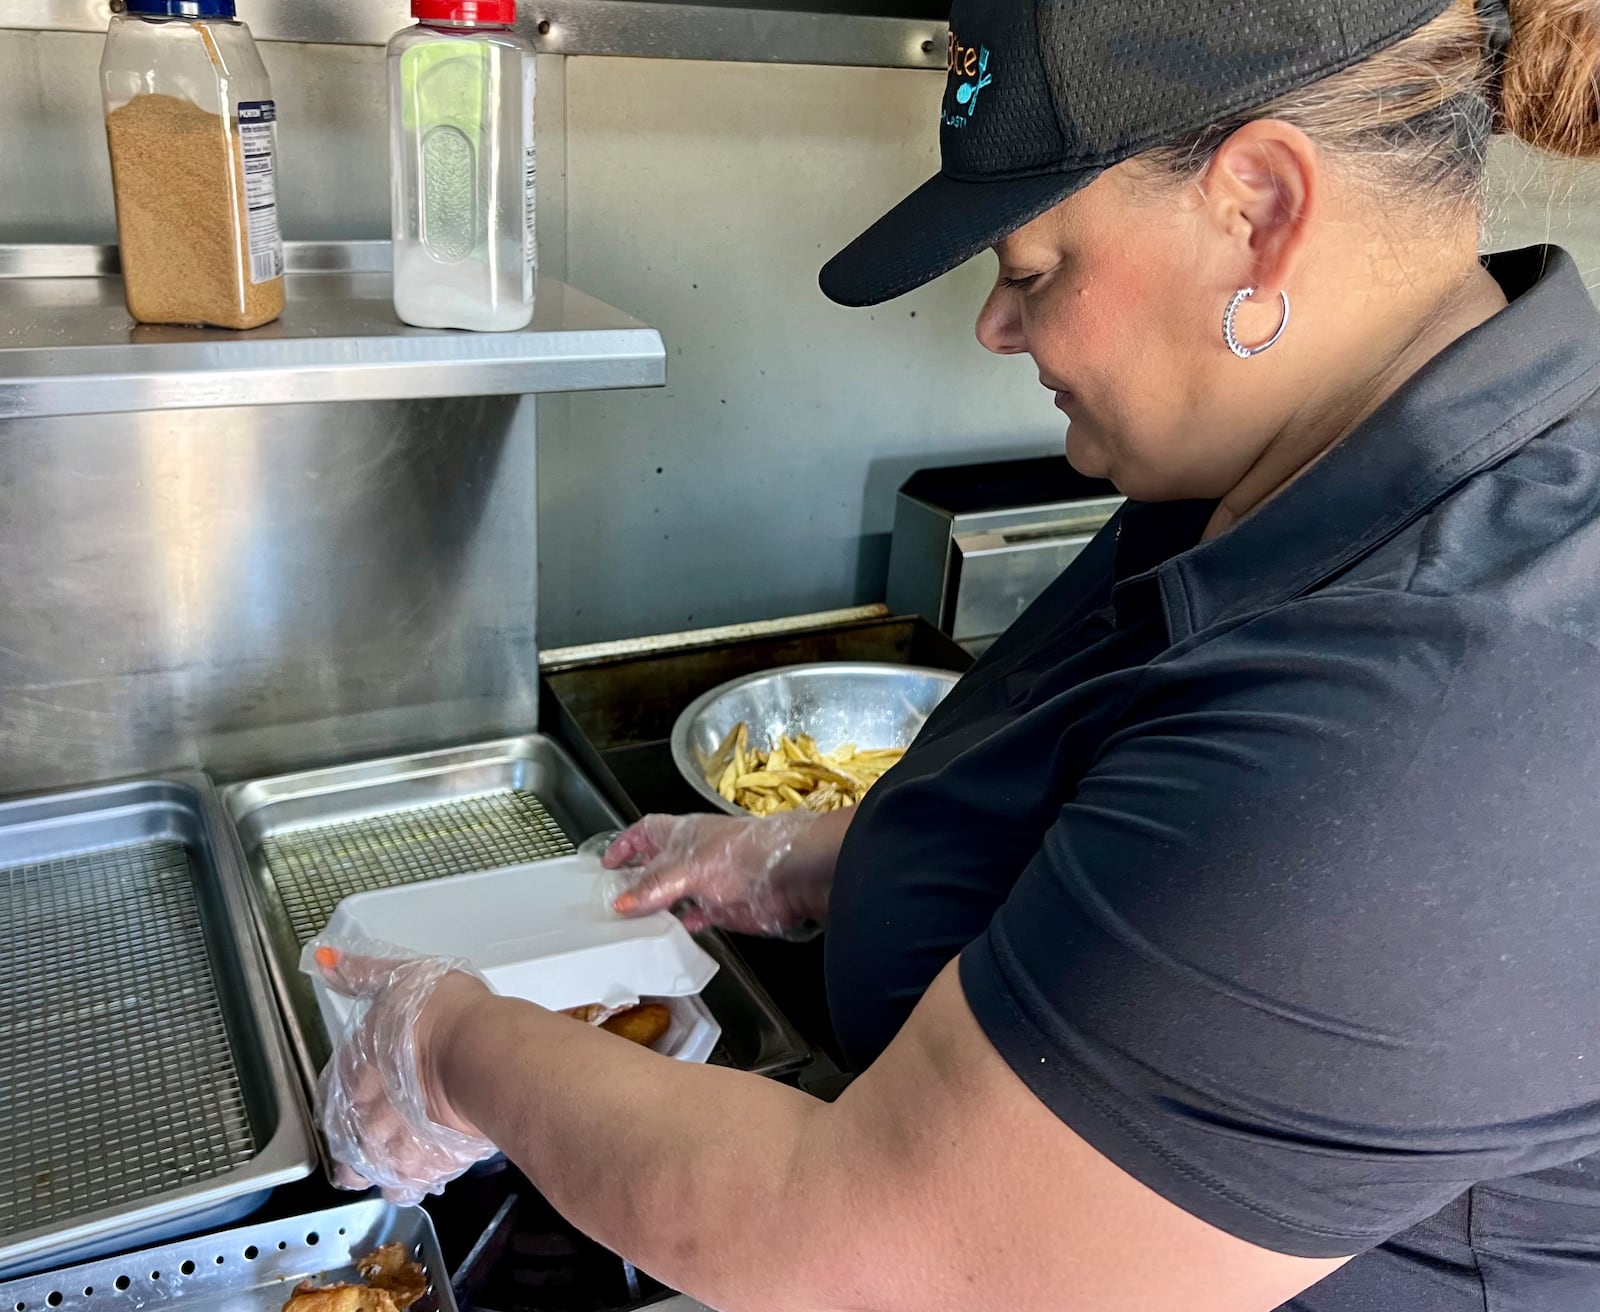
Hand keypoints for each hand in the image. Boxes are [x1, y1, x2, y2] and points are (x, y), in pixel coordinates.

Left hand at [305, 941, 498, 1203]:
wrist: (478, 1051)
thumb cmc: (437, 1013)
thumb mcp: (398, 980)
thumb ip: (362, 975)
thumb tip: (325, 959)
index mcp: (352, 1076)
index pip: (333, 1097)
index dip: (347, 1098)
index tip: (362, 1095)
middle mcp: (364, 1120)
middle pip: (348, 1144)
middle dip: (360, 1141)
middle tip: (380, 1131)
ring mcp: (393, 1149)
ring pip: (374, 1172)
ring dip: (383, 1166)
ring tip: (401, 1156)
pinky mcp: (429, 1168)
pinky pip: (412, 1186)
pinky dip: (417, 1180)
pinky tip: (427, 1169)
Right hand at [600, 811, 837, 937]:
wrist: (788, 875)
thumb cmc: (742, 854)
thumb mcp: (688, 868)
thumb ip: (654, 887)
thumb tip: (620, 903)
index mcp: (681, 834)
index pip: (645, 832)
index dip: (625, 844)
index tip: (606, 863)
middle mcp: (691, 856)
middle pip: (655, 867)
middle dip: (634, 882)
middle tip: (610, 901)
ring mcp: (706, 882)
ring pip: (671, 895)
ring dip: (653, 909)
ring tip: (629, 924)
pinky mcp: (720, 907)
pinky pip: (692, 918)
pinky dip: (678, 926)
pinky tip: (665, 935)